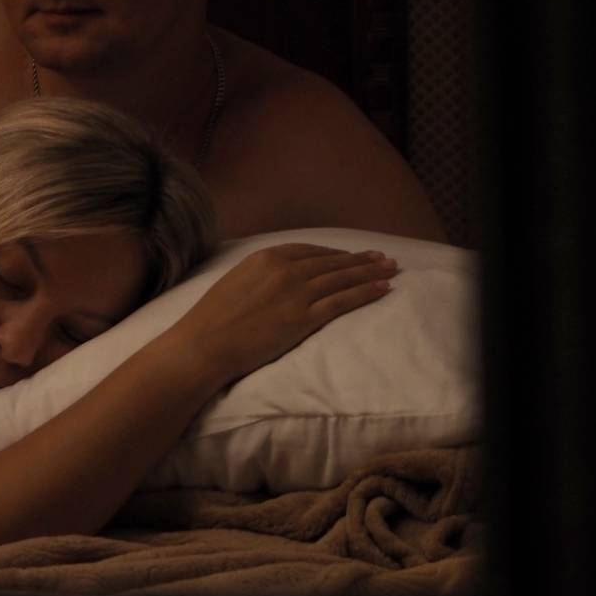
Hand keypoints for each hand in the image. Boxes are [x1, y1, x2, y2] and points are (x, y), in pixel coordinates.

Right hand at [168, 244, 398, 388]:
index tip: (352, 254)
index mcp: (266, 257)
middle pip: (332, 262)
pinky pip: (342, 301)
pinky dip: (366, 293)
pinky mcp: (304, 317)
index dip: (336, 253)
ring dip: (370, 273)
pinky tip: (383, 289)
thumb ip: (259, 275)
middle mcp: (285, 269)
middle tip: (384, 258)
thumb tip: (274, 277)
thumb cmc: (212, 319)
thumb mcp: (234, 281)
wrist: (204, 344)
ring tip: (390, 270)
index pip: (311, 251)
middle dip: (361, 260)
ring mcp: (296, 293)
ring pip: (342, 278)